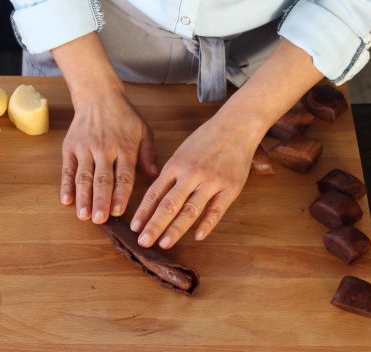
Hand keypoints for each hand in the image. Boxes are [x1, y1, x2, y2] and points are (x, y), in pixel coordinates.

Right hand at [61, 89, 157, 223]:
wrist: (97, 96)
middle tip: (99, 220)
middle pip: (102, 179)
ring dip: (83, 197)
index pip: (123, 175)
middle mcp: (104, 149)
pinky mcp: (70, 148)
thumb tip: (154, 174)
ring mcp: (85, 148)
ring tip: (83, 215)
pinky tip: (66, 200)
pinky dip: (66, 185)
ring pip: (83, 177)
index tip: (118, 211)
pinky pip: (68, 169)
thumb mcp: (143, 130)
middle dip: (101, 200)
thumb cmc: (123, 116)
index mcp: (124, 147)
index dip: (120, 194)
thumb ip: (149, 153)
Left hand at [130, 113, 263, 248]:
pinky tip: (197, 236)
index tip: (135, 228)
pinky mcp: (231, 187)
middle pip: (169, 204)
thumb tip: (154, 199)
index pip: (155, 193)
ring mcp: (212, 181)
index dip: (144, 212)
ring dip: (176, 229)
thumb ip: (169, 174)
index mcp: (176, 165)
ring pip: (191, 210)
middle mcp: (191, 174)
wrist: (236, 126)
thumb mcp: (182, 151)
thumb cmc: (206, 139)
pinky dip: (207, 224)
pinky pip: (217, 210)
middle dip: (154, 225)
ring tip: (164, 243)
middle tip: (143, 242)